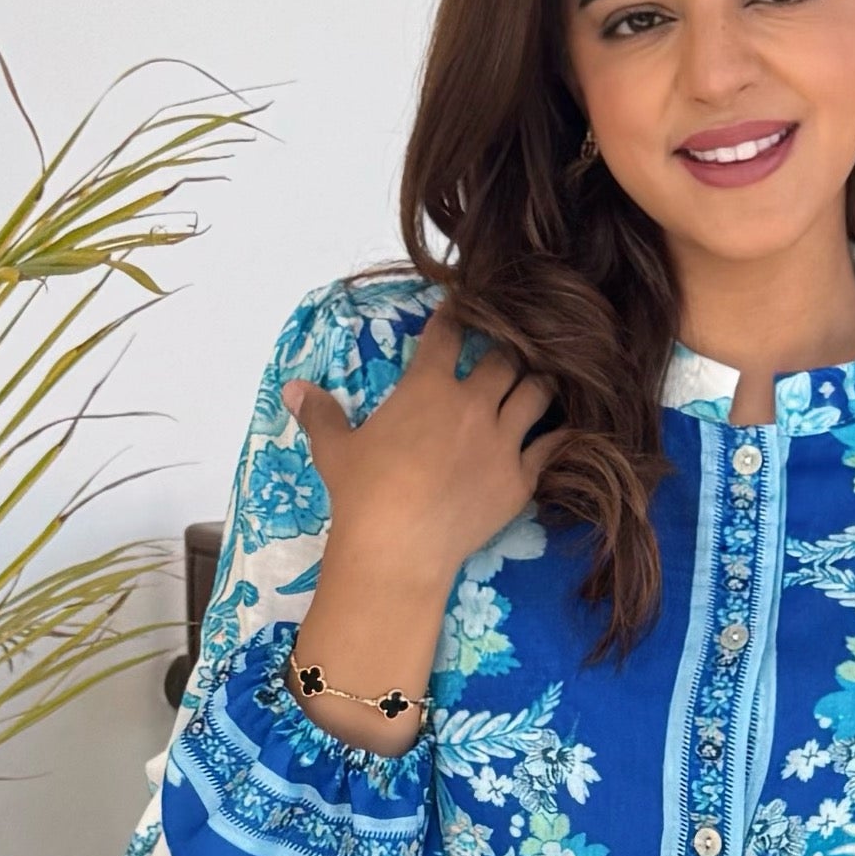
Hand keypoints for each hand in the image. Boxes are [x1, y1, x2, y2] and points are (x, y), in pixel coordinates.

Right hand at [282, 316, 557, 739]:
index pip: (449, 334)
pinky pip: (553, 445)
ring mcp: (502, 440)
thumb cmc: (362, 493)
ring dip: (538, 382)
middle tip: (506, 351)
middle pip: (505, 358)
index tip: (462, 306)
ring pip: (537, 392)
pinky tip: (563, 429)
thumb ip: (320, 413)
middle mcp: (473, 404)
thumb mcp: (335, 450)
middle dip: (507, 350)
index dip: (456, 315)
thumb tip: (291, 389)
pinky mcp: (521, 478)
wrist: (399, 548)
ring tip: (539, 379)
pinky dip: (558, 434)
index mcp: (427, 387)